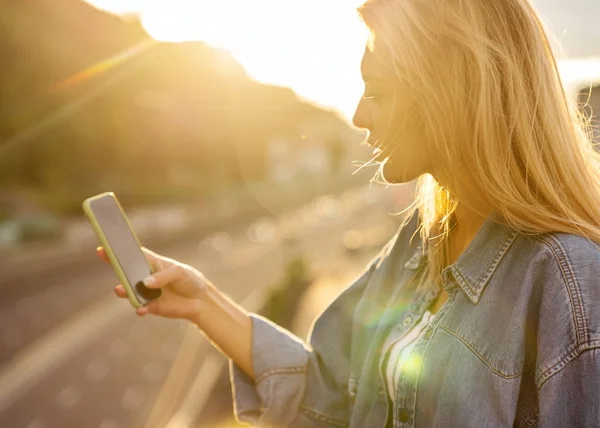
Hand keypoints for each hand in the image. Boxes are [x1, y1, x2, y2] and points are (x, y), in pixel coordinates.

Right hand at [97, 246, 212, 320]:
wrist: (200, 300)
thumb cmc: (189, 280)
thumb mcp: (180, 273)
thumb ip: (163, 276)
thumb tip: (146, 282)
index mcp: (152, 262)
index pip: (133, 255)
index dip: (118, 251)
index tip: (103, 248)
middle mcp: (145, 277)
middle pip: (126, 272)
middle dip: (117, 269)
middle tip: (111, 267)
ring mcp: (146, 292)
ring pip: (129, 291)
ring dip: (124, 291)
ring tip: (121, 290)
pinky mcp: (150, 306)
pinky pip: (140, 307)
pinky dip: (139, 308)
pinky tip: (141, 309)